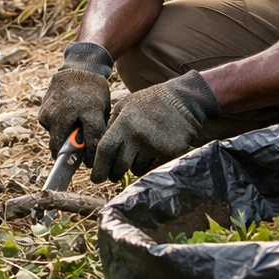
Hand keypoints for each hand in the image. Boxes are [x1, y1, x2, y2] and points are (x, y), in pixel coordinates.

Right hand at [37, 42, 113, 157]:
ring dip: (62, 143)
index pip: (92, 143)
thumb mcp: (102, 109)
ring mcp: (51, 115)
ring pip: (55, 141)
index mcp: (89, 112)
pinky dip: (56, 131)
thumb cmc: (94, 92)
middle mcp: (66, 115)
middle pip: (63, 149)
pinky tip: (65, 121)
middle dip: (69, 156)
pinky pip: (49, 131)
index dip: (91, 157)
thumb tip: (94, 153)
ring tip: (72, 132)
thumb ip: (98, 130)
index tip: (92, 164)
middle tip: (76, 156)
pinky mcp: (42, 115)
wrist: (77, 69)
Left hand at [92, 68, 220, 182]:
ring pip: (136, 169)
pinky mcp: (167, 152)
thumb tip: (99, 145)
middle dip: (114, 174)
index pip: (105, 150)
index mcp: (123, 123)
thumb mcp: (126, 105)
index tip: (96, 178)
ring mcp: (153, 145)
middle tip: (112, 176)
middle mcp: (136, 136)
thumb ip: (112, 124)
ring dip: (133, 168)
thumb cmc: (151, 102)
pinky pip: (152, 167)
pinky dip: (149, 165)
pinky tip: (152, 154)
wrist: (182, 100)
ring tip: (136, 157)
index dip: (99, 167)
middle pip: (119, 165)